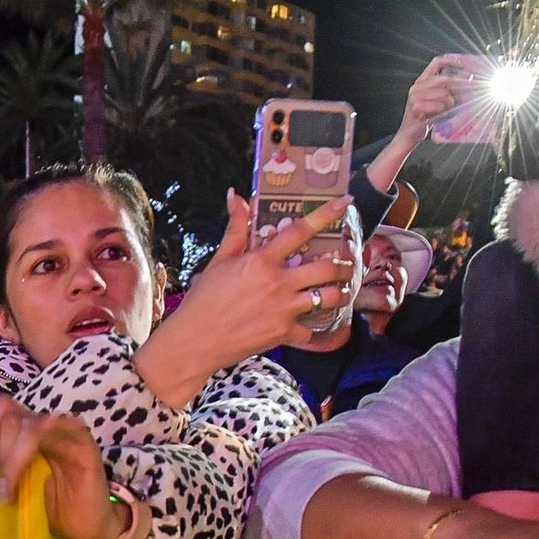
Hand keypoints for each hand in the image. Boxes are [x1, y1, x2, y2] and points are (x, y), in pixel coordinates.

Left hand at [0, 395, 124, 538]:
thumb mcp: (16, 484)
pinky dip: (30, 452)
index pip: (1, 408)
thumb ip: (1, 466)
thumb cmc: (48, 507)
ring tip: (10, 488)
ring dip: (13, 457)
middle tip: (2, 484)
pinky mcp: (83, 441)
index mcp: (28, 431)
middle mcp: (45, 424)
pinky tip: (28, 475)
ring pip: (28, 423)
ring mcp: (65, 430)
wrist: (84, 528)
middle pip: (10, 414)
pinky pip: (55, 428)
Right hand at [153, 192, 357, 370]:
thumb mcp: (218, 261)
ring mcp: (283, 309)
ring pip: (329, 298)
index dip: (326, 214)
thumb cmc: (202, 301)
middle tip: (345, 266)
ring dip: (339, 294)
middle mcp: (277, 282)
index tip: (345, 202)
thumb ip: (235, 230)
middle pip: (327, 268)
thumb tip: (236, 196)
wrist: (194, 342)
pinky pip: (311, 331)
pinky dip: (312, 330)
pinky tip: (310, 326)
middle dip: (343, 266)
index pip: (300, 230)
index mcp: (261, 261)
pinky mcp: (283, 333)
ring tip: (339, 293)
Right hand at [400, 54, 477, 140]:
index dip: (451, 61)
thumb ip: (445, 87)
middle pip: (445, 78)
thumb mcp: (436, 99)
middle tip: (461, 97)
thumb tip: (466, 79)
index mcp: (422, 81)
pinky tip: (439, 116)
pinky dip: (443, 112)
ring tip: (446, 111)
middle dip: (457, 89)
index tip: (463, 66)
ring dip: (450, 104)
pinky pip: (440, 106)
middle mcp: (417, 86)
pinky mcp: (416, 107)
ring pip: (444, 93)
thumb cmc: (425, 118)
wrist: (409, 135)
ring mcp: (414, 96)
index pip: (437, 62)